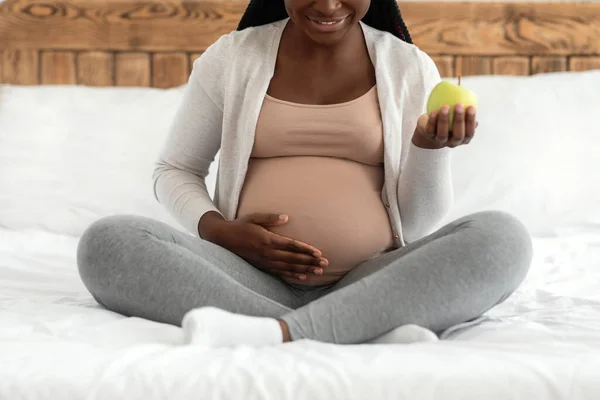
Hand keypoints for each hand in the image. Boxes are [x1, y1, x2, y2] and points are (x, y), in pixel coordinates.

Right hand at [210, 213, 326, 280]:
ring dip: (304, 270)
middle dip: (310, 262)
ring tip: (318, 272)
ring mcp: (265, 261)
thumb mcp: (254, 217)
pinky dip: (292, 275)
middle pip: (293, 258)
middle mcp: (267, 253)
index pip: (291, 246)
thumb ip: (270, 218)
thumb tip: (286, 217)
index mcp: (267, 239)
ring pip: (288, 267)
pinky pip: (279, 272)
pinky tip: (302, 277)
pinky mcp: (262, 266)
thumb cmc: (240, 225)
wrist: (222, 238)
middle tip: (325, 264)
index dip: (306, 250)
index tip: (319, 253)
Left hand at [412, 104, 477, 148]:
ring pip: (443, 133)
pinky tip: (434, 111)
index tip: (471, 107)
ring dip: (444, 120)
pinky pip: (430, 130)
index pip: (470, 132)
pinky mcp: (429, 136)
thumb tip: (472, 103)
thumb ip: (465, 113)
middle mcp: (453, 142)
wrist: (430, 131)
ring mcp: (440, 141)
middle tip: (459, 105)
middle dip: (459, 120)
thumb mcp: (458, 118)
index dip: (471, 121)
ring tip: (445, 107)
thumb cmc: (449, 122)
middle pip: (458, 135)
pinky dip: (432, 121)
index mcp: (464, 139)